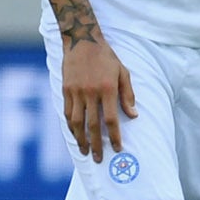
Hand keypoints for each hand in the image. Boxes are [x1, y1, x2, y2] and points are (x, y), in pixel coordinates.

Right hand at [61, 36, 134, 162]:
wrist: (82, 40)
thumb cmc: (106, 57)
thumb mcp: (123, 73)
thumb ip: (127, 95)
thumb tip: (133, 115)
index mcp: (107, 89)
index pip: (111, 119)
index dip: (115, 136)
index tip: (118, 148)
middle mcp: (90, 92)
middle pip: (93, 125)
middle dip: (96, 144)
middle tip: (98, 158)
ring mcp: (76, 92)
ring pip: (76, 121)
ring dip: (80, 138)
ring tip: (84, 150)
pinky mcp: (65, 90)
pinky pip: (66, 112)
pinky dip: (70, 125)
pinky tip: (74, 134)